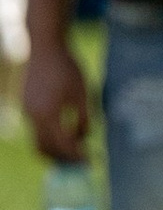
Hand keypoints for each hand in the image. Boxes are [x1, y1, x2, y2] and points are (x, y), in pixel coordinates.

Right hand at [22, 42, 90, 162]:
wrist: (45, 47)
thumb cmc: (68, 68)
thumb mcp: (84, 94)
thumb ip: (85, 118)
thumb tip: (85, 138)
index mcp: (48, 114)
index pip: (63, 145)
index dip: (77, 156)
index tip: (91, 161)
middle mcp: (32, 115)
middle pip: (46, 148)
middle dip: (64, 158)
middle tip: (82, 162)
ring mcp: (26, 111)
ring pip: (38, 140)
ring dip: (56, 149)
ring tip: (76, 150)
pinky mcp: (25, 105)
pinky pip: (36, 129)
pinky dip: (50, 136)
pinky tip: (67, 134)